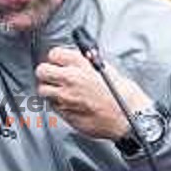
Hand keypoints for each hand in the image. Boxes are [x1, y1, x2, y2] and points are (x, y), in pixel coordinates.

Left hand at [35, 47, 152, 140]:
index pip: (54, 54)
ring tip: (61, 91)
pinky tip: (70, 104)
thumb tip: (75, 60)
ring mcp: (66, 97)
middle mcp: (70, 79)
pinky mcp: (65, 113)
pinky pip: (52, 106)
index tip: (58, 62)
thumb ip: (86, 62)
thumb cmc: (121, 94)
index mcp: (80, 64)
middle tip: (53, 76)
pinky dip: (57, 104)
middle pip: (42, 71)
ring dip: (49, 90)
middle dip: (46, 73)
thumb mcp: (104, 68)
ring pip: (43, 90)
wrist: (128, 117)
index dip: (56, 58)